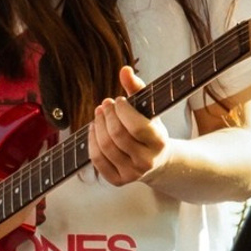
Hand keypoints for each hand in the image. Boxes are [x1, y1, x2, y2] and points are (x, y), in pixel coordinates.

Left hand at [88, 64, 169, 185]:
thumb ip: (137, 89)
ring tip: (99, 114)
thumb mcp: (149, 110)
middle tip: (105, 104)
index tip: (118, 100)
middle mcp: (146, 162)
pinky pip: (97, 160)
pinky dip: (91, 141)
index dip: (122, 110)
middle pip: (117, 136)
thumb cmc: (151, 130)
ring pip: (105, 147)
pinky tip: (93, 129)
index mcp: (159, 143)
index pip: (136, 126)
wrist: (157, 161)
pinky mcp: (117, 180)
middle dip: (107, 116)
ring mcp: (131, 174)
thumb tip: (124, 69)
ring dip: (97, 126)